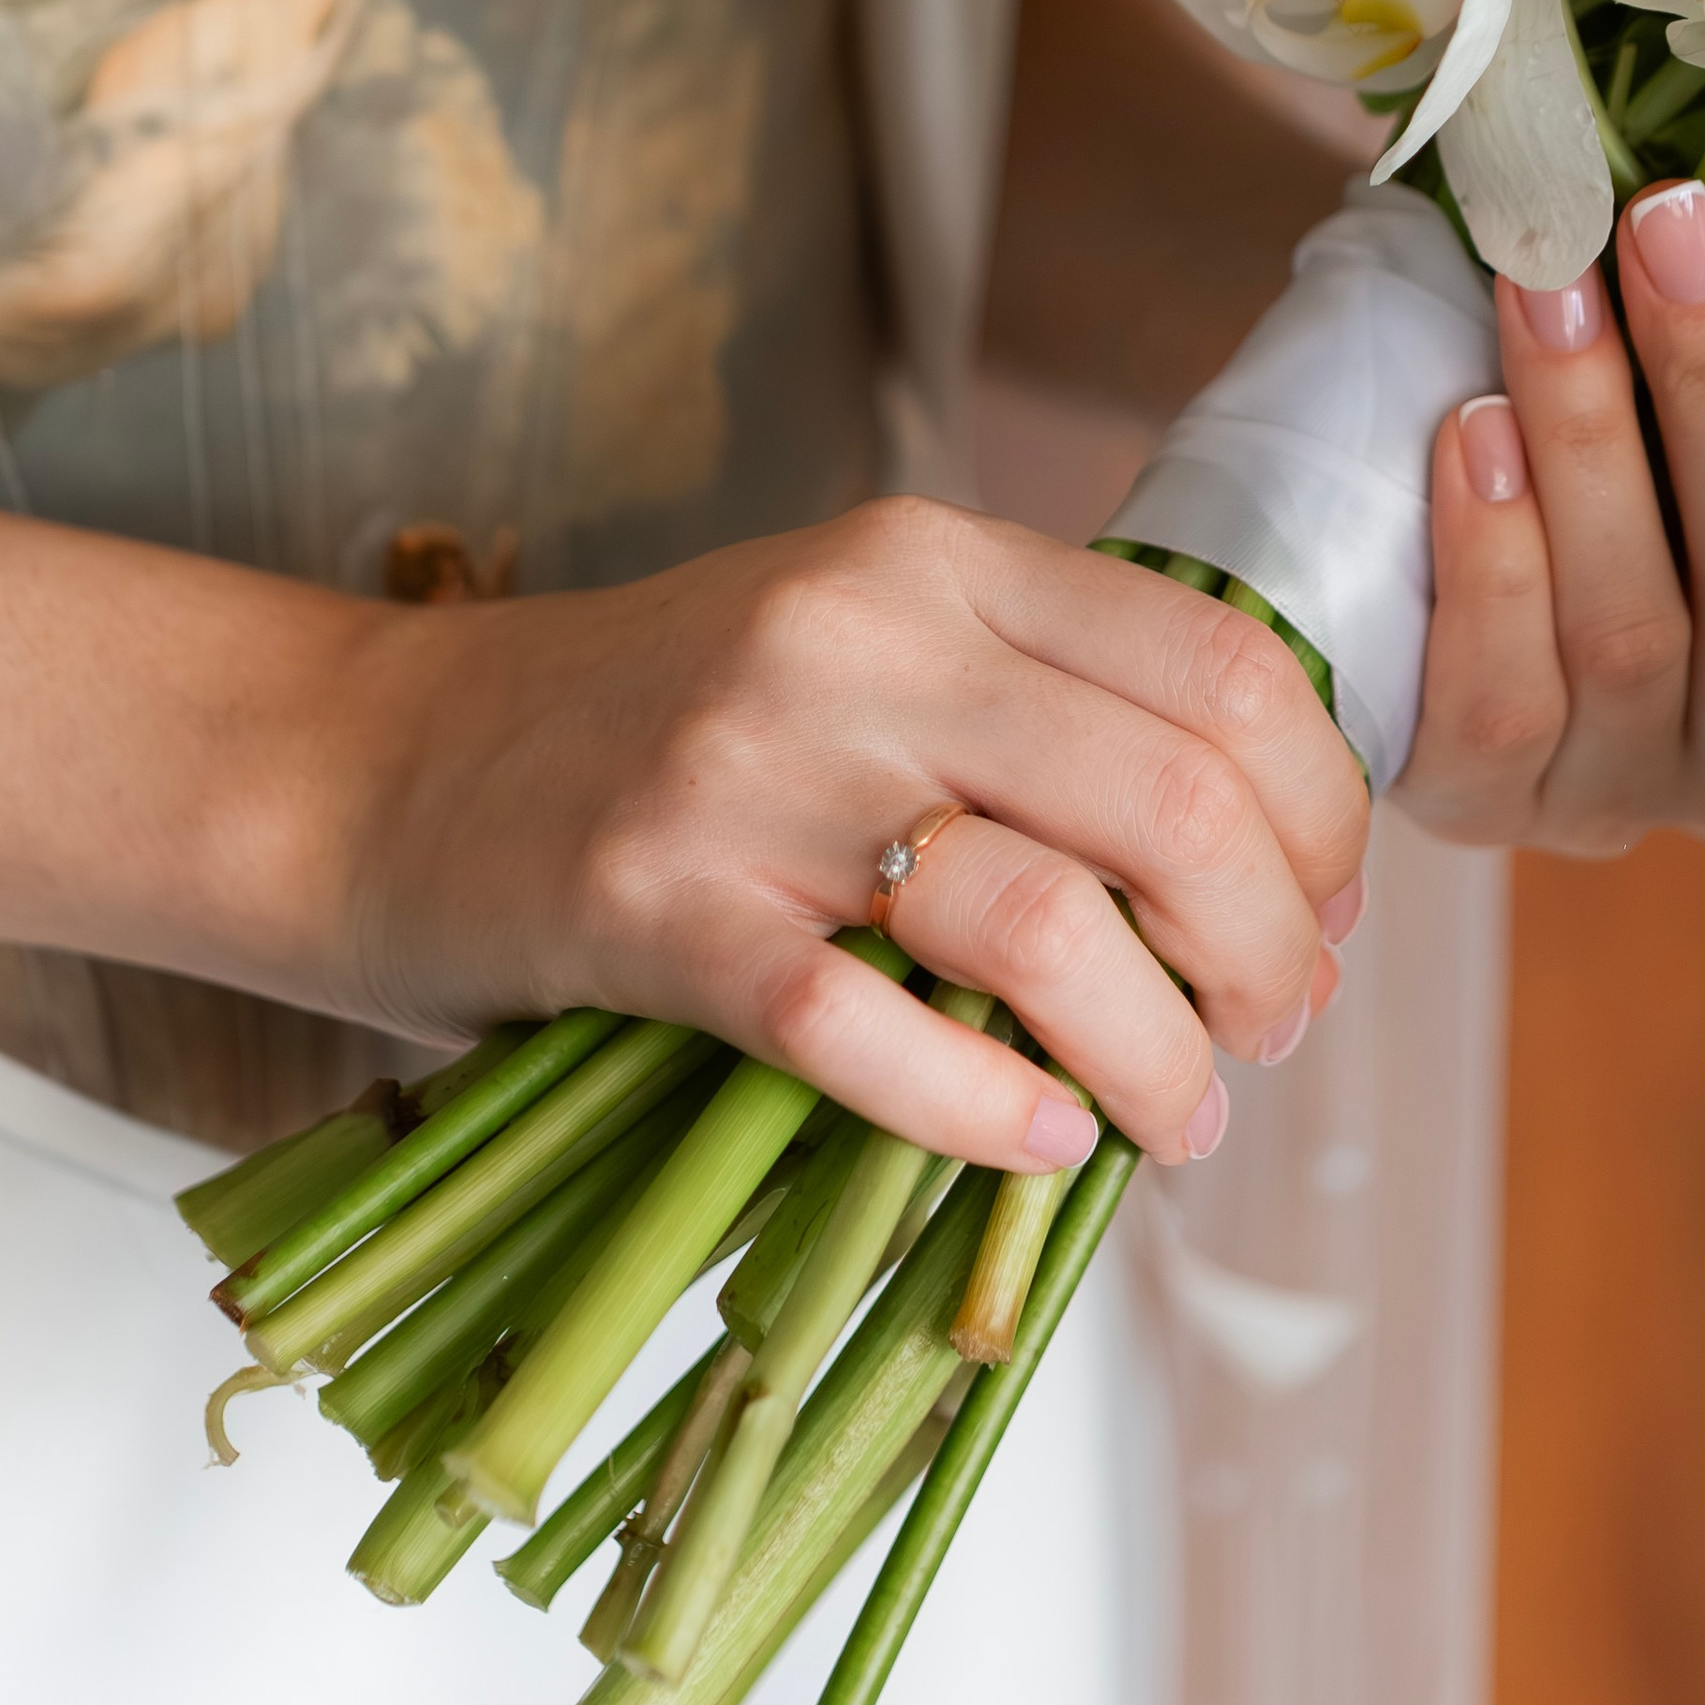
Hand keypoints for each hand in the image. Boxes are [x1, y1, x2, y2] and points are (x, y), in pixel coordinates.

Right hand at [338, 500, 1370, 1176]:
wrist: (380, 767)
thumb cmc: (648, 725)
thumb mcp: (858, 642)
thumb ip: (1035, 701)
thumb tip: (1261, 855)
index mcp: (934, 560)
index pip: (1228, 668)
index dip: (1323, 815)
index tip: (1322, 914)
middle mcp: (859, 641)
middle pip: (1177, 802)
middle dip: (1272, 956)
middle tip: (1261, 1036)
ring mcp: (752, 774)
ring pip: (1052, 924)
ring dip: (1157, 1060)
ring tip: (1169, 1119)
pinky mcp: (657, 912)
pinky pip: (869, 1033)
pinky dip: (985, 1112)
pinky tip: (1033, 1144)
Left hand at [1399, 167, 1704, 853]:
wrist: (1389, 653)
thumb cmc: (1577, 507)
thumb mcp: (1686, 452)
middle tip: (1665, 220)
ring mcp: (1629, 794)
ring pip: (1635, 629)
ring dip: (1592, 441)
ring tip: (1546, 290)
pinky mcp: (1493, 809)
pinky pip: (1505, 697)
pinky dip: (1493, 559)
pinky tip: (1468, 434)